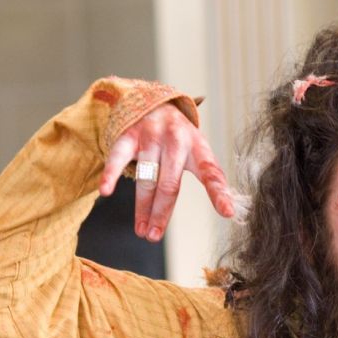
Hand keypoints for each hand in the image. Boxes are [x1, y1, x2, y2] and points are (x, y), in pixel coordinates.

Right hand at [99, 103, 233, 241]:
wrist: (155, 101)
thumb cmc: (180, 138)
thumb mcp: (198, 152)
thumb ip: (211, 178)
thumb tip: (231, 212)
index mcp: (199, 148)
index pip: (212, 173)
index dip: (219, 193)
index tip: (228, 212)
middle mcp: (177, 141)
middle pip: (170, 184)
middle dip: (162, 213)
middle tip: (154, 236)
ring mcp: (152, 137)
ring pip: (147, 178)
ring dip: (142, 207)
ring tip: (142, 230)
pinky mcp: (130, 134)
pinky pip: (118, 157)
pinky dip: (111, 174)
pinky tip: (106, 191)